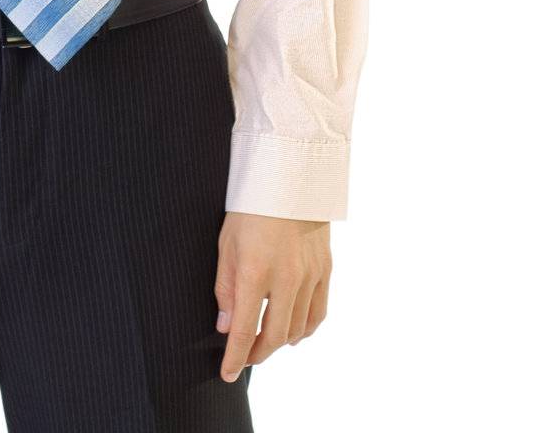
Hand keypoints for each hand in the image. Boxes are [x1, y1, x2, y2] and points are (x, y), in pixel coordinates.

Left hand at [214, 211, 330, 381]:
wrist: (289, 178)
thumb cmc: (250, 208)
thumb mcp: (226, 244)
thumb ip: (226, 288)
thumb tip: (226, 327)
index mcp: (256, 272)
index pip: (245, 330)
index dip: (235, 357)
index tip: (228, 373)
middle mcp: (286, 279)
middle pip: (275, 336)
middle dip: (257, 354)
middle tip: (245, 357)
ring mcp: (310, 276)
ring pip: (298, 329)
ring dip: (281, 343)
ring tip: (266, 343)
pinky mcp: (325, 270)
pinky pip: (318, 313)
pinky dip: (306, 329)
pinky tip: (294, 331)